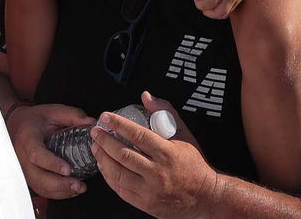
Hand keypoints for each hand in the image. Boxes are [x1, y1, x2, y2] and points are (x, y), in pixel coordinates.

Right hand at [7, 102, 95, 199]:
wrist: (18, 125)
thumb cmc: (36, 119)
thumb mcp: (53, 111)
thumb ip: (72, 115)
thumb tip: (91, 123)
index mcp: (28, 138)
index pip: (36, 154)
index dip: (51, 163)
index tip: (67, 169)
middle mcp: (23, 156)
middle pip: (38, 177)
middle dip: (59, 184)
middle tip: (78, 184)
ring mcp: (25, 168)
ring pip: (40, 186)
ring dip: (60, 191)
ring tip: (78, 188)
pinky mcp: (30, 176)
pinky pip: (41, 189)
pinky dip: (57, 193)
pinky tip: (71, 190)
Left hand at [91, 93, 217, 215]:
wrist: (205, 196)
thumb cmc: (194, 164)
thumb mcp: (184, 134)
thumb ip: (165, 113)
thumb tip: (147, 97)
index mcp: (167, 153)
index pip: (137, 135)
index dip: (118, 124)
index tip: (105, 117)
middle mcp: (157, 172)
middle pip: (123, 155)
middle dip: (105, 141)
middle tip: (95, 132)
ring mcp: (150, 190)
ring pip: (118, 174)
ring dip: (103, 159)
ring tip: (96, 147)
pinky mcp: (145, 204)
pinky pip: (121, 189)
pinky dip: (109, 176)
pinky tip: (104, 166)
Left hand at [195, 0, 256, 18]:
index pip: (208, 5)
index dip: (199, 4)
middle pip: (219, 14)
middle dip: (208, 13)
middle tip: (202, 5)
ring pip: (226, 13)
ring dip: (216, 12)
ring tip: (209, 3)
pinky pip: (231, 8)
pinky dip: (223, 8)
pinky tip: (218, 0)